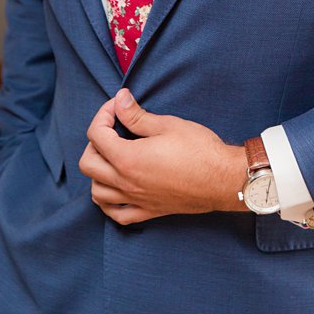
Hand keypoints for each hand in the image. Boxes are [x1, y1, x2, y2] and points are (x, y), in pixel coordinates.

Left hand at [78, 89, 247, 224]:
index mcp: (128, 159)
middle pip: (88, 163)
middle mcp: (127, 183)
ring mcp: (137, 200)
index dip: (103, 114)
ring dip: (97, 172)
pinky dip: (108, 203)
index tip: (118, 106)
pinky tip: (115, 189)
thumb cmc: (200, 150)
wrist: (225, 180)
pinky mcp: (149, 211)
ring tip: (112, 157)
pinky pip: (117, 214)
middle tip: (113, 130)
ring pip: (97, 192)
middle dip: (95, 142)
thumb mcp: (167, 125)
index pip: (96, 134)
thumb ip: (136, 115)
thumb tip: (120, 99)